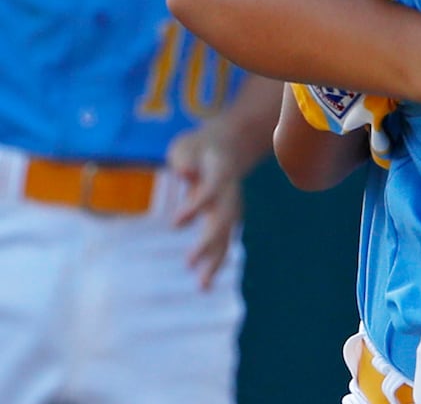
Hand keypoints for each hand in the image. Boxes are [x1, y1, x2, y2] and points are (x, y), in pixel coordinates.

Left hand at [165, 124, 243, 289]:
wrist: (227, 147)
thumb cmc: (200, 148)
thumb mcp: (189, 146)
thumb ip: (187, 159)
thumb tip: (185, 172)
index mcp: (220, 172)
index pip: (210, 190)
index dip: (195, 206)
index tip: (175, 223)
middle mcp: (229, 193)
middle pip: (223, 220)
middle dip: (208, 242)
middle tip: (188, 263)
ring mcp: (230, 207)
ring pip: (226, 236)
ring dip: (215, 260)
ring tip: (203, 287)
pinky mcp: (225, 218)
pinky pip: (222, 243)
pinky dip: (215, 262)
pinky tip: (204, 283)